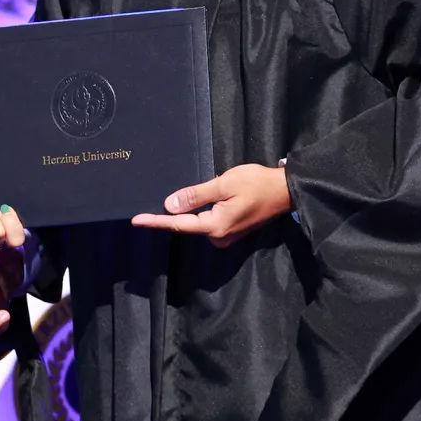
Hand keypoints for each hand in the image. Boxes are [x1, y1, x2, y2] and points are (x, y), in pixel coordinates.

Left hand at [131, 164, 291, 247]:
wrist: (285, 191)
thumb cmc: (255, 184)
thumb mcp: (223, 185)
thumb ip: (195, 196)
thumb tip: (169, 206)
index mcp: (215, 226)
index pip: (178, 224)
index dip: (155, 221)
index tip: (135, 220)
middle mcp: (219, 236)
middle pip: (188, 224)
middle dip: (175, 212)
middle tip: (171, 198)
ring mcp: (227, 235)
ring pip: (199, 221)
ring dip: (192, 209)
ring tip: (198, 191)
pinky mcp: (232, 230)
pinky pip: (209, 220)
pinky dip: (203, 210)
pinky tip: (206, 198)